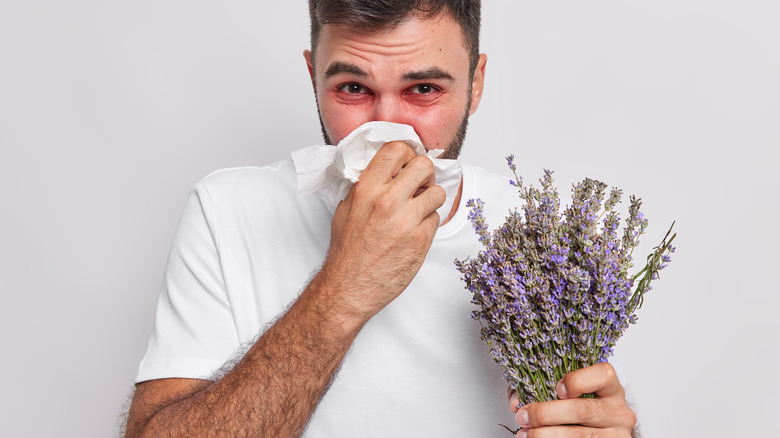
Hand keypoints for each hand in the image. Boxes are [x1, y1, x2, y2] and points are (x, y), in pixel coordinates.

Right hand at [320, 140, 445, 320]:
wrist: (349, 288)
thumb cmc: (347, 251)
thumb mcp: (346, 209)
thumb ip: (367, 186)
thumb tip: (387, 168)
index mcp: (366, 189)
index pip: (396, 149)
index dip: (408, 153)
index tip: (409, 161)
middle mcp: (387, 201)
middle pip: (424, 166)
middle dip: (425, 174)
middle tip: (420, 184)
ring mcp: (406, 221)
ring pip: (437, 192)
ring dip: (431, 199)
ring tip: (418, 210)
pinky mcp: (421, 241)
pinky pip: (437, 218)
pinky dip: (428, 223)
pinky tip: (414, 232)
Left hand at [507, 363, 636, 436]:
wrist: (599, 436)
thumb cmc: (580, 410)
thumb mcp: (569, 395)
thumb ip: (542, 389)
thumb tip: (516, 402)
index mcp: (611, 389)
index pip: (603, 375)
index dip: (577, 380)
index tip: (556, 389)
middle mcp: (618, 412)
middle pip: (581, 410)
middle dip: (545, 414)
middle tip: (522, 416)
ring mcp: (616, 436)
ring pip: (577, 436)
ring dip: (543, 435)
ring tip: (524, 433)